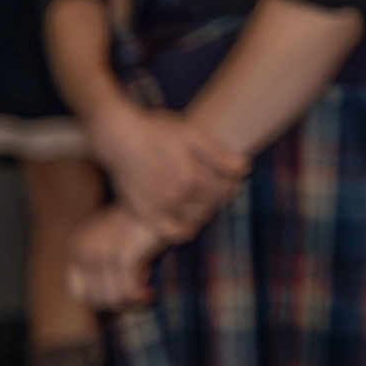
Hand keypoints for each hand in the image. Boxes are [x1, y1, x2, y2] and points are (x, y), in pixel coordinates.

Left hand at [67, 203, 164, 309]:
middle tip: (138, 294)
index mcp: (78, 245)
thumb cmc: (144, 220)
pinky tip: (149, 292)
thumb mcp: (116, 240)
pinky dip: (140, 297)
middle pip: (95, 299)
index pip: (78, 292)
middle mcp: (83, 249)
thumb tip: (113, 302)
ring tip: (146, 294)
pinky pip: (128, 292)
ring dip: (131, 302)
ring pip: (113, 299)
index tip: (120, 297)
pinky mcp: (121, 256)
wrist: (164, 197)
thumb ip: (106, 265)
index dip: (100, 300)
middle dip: (119, 303)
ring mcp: (100, 253)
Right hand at [85, 97, 246, 237]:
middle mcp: (177, 197)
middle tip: (222, 186)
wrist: (119, 139)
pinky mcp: (145, 214)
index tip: (235, 177)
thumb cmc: (158, 132)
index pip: (225, 189)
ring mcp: (160, 208)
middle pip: (213, 204)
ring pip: (197, 218)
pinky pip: (173, 233)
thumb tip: (245, 169)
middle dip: (223, 196)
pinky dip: (186, 230)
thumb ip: (220, 155)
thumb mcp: (192, 135)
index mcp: (192, 177)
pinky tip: (190, 221)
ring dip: (207, 210)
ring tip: (206, 198)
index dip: (234, 183)